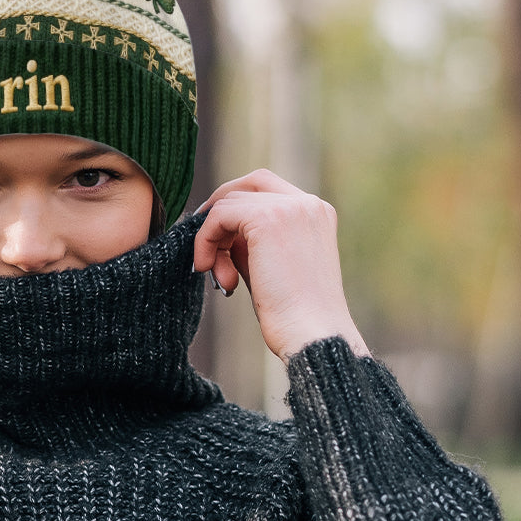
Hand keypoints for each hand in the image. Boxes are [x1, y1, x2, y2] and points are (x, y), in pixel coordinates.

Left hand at [194, 170, 368, 362]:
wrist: (311, 335)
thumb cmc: (293, 313)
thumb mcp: (270, 265)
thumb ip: (249, 240)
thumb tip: (218, 229)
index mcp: (316, 213)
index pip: (267, 188)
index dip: (235, 206)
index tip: (218, 238)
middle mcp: (307, 203)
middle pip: (248, 184)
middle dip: (220, 211)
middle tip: (205, 245)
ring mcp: (290, 208)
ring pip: (228, 202)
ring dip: (212, 238)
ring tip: (220, 277)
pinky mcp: (268, 219)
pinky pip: (219, 216)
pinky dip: (205, 240)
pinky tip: (207, 268)